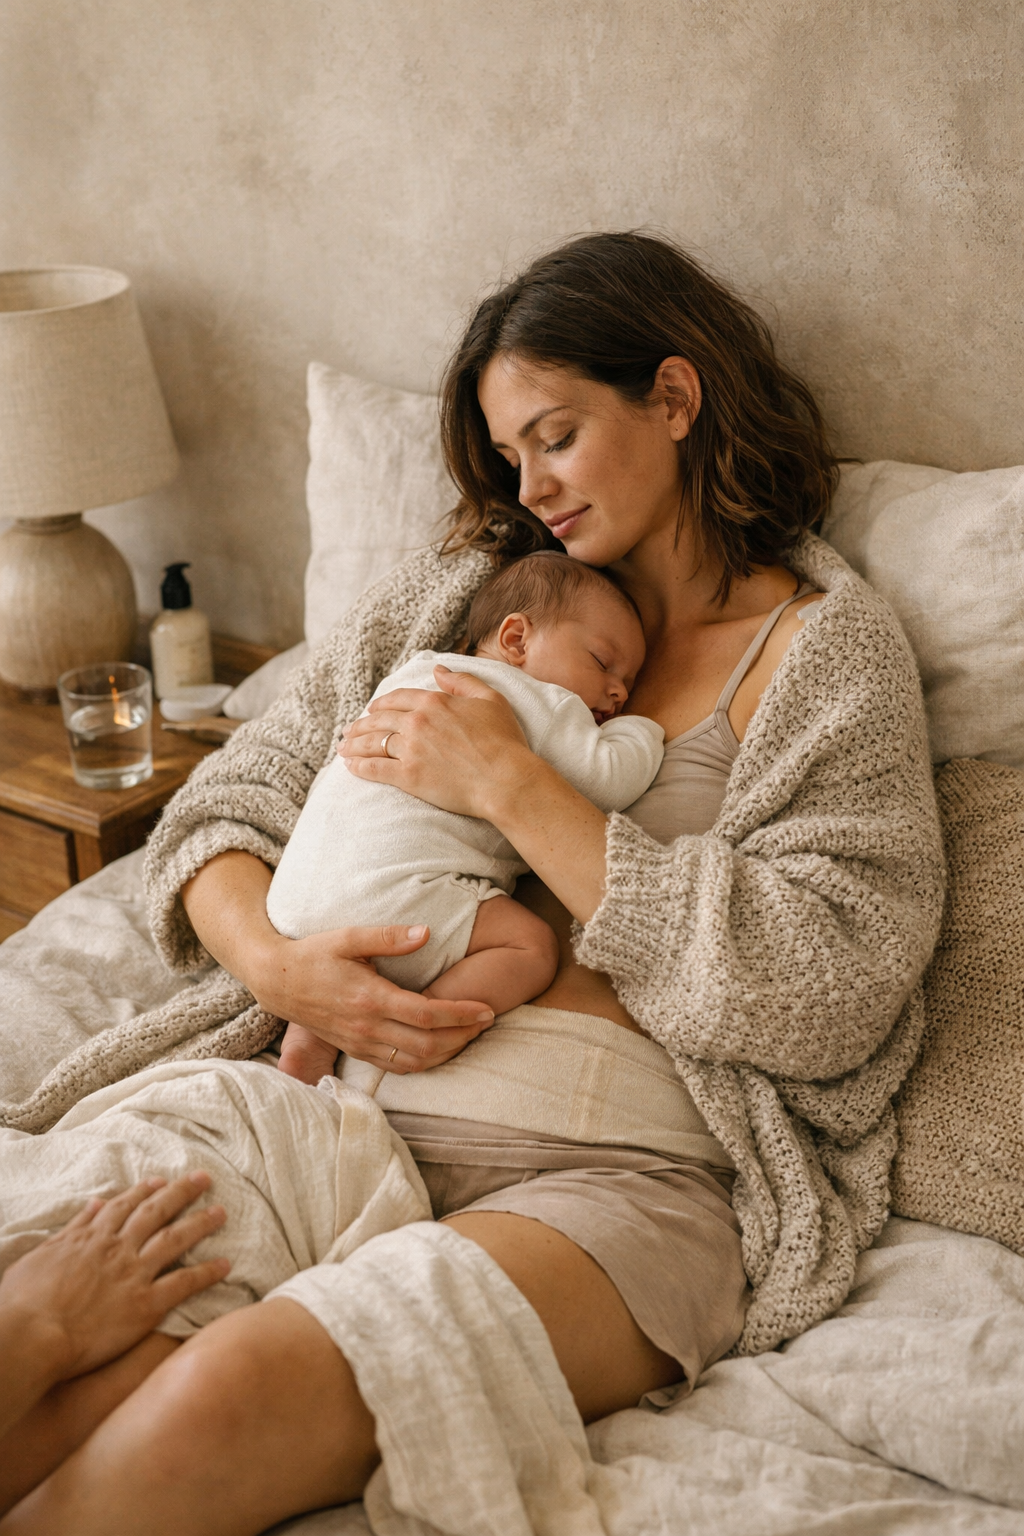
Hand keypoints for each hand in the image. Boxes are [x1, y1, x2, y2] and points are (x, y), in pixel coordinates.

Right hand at [0, 1173, 228, 1385]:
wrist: (31, 1335)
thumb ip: (72, 1229)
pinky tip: (226, 1265)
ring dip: (201, 1223)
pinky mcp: (145, 1305)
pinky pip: (183, 1284)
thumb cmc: (24, 1301)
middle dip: (182, 1193)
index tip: (161, 1181)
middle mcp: (117, 1249)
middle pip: (156, 1213)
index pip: (124, 1206)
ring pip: (175, 1240)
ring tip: (223, 1212)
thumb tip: (94, 1204)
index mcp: (90, 1237)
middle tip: (204, 1179)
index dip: (145, 1191)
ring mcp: (133, 1274)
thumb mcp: (40, 1255)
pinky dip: (206, 1273)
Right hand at [250, 922, 494, 1072]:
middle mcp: (367, 1027)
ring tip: (470, 1034)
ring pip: (415, 1061)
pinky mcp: (355, 1050)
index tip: (486, 1009)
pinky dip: (424, 1062)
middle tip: (486, 1021)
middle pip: (428, 1044)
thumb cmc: (315, 954)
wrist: (277, 981)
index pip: (427, 1014)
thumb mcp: (349, 936)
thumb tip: (426, 932)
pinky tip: (440, 1049)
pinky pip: (397, 1066)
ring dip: (447, 1052)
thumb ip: (389, 937)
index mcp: (370, 998)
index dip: (461, 1014)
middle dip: (463, 1036)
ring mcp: (360, 1043)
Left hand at [339, 666, 537, 820]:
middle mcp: (417, 722)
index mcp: (434, 702)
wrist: (505, 779)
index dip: (381, 704)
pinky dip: (359, 766)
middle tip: (349, 730)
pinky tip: (350, 766)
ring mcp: (411, 749)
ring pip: (372, 743)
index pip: (397, 698)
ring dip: (354, 744)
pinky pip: (375, 768)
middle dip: (361, 725)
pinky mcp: (408, 776)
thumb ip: (461, 682)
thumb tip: (437, 669)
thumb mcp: (490, 700)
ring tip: (343, 747)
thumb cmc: (505, 741)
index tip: (372, 710)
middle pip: (379, 720)